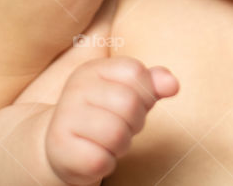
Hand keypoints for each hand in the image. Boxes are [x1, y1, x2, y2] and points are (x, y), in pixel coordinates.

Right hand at [45, 57, 178, 183]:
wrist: (60, 146)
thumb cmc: (103, 115)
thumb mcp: (128, 92)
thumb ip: (152, 83)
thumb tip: (173, 84)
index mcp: (93, 70)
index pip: (135, 72)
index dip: (145, 92)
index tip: (133, 104)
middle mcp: (75, 89)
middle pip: (129, 103)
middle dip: (135, 122)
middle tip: (121, 126)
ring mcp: (65, 118)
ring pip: (117, 133)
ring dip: (122, 144)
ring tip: (109, 142)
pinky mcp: (61, 149)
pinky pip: (102, 160)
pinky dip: (107, 163)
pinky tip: (96, 155)